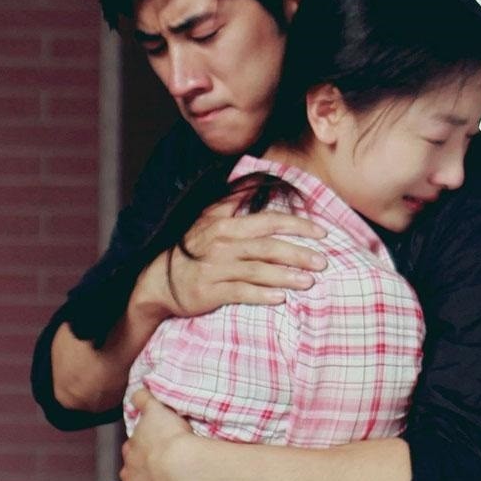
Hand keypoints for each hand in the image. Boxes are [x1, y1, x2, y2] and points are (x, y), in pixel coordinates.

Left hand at [120, 389, 195, 480]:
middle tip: (161, 469)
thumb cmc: (171, 437)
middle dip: (142, 471)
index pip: (132, 448)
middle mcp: (128, 474)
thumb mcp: (156, 409)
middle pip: (132, 472)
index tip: (155, 447)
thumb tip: (136, 391)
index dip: (143, 448)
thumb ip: (144, 399)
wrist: (182, 466)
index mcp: (130, 450)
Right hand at [132, 197, 326, 319]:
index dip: (297, 225)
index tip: (322, 232)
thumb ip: (232, 201)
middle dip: (298, 253)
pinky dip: (261, 295)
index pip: (268, 221)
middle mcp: (222, 245)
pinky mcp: (210, 292)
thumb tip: (255, 181)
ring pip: (258, 271)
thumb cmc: (190, 248)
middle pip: (268, 247)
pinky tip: (280, 298)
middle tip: (323, 261)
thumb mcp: (207, 218)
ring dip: (286, 276)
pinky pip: (240, 293)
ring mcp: (215, 269)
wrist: (157, 280)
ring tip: (310, 282)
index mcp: (226, 225)